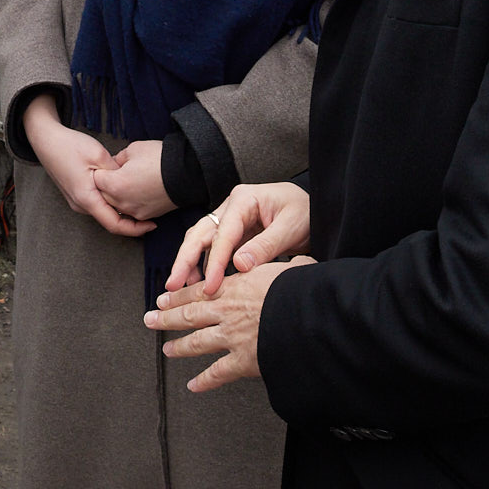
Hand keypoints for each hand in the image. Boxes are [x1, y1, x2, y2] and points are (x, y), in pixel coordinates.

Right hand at [20, 94, 153, 238]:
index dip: (135, 229)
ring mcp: (77, 202)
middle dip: (132, 221)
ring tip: (141, 202)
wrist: (46, 141)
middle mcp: (80, 205)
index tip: (152, 225)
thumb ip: (116, 173)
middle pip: (110, 221)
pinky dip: (113, 204)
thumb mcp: (99, 155)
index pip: (114, 225)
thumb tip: (130, 185)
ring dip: (122, 211)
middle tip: (152, 213)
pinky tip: (124, 193)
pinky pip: (98, 205)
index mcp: (86, 198)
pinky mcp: (77, 196)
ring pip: (104, 213)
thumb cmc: (70, 146)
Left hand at [92, 138, 174, 221]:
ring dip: (116, 195)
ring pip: (115, 205)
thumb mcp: (133, 149)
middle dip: (105, 184)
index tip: (106, 164)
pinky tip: (137, 191)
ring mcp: (133, 211)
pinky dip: (129, 202)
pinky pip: (130, 211)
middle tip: (114, 172)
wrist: (188, 173)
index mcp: (114, 184)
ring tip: (128, 181)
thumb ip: (116, 159)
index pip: (96, 178)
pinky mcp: (145, 215)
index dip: (101, 169)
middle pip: (102, 195)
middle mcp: (121, 202)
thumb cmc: (161, 159)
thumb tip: (112, 164)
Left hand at [148, 257, 311, 391]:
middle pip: (188, 315)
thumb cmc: (304, 293)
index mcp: (237, 287)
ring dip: (179, 347)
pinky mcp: (242, 361)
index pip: (199, 291)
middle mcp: (228, 312)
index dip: (179, 295)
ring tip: (167, 350)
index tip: (165, 297)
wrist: (308, 320)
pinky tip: (193, 385)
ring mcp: (232, 337)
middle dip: (166, 318)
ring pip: (196, 342)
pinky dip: (204, 381)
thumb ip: (291, 265)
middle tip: (151, 319)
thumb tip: (300, 261)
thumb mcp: (296, 268)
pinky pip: (217, 373)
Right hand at [163, 182, 312, 295]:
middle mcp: (231, 207)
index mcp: (244, 199)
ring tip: (183, 288)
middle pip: (199, 233)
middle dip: (184, 261)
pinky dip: (203, 265)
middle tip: (173, 285)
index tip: (209, 286)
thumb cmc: (306, 213)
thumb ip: (266, 246)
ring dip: (189, 264)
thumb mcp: (291, 227)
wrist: (315, 211)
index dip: (214, 263)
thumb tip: (240, 265)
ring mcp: (229, 219)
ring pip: (200, 241)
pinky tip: (200, 283)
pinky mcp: (233, 233)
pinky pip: (212, 249)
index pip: (222, 234)